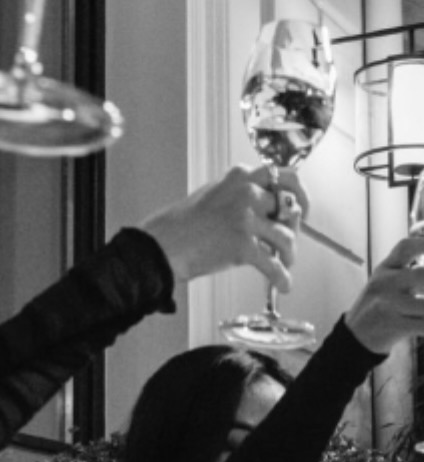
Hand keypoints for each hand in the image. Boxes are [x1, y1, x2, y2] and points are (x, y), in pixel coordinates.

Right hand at [138, 164, 308, 284]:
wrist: (160, 246)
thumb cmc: (178, 225)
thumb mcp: (212, 196)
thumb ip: (239, 196)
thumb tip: (265, 209)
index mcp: (239, 177)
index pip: (283, 176)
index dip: (298, 194)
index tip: (300, 205)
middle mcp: (247, 194)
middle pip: (289, 209)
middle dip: (294, 227)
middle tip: (291, 238)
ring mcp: (247, 220)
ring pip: (286, 238)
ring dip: (289, 254)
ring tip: (284, 263)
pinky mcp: (244, 247)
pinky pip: (274, 265)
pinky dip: (282, 277)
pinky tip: (283, 284)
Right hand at [344, 235, 423, 354]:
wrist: (356, 337)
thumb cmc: (379, 306)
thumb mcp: (385, 281)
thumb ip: (405, 268)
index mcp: (384, 270)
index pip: (406, 248)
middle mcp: (384, 284)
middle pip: (421, 274)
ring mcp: (387, 305)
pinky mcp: (392, 326)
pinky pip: (423, 325)